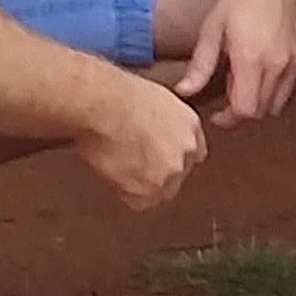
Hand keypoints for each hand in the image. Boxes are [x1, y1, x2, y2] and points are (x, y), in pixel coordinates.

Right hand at [78, 71, 208, 209]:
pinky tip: (112, 174)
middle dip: (158, 173)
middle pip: (177, 175)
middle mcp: (186, 150)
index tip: (158, 158)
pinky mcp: (148, 189)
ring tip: (118, 166)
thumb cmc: (115, 94)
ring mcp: (170, 171)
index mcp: (191, 124)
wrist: (102, 105)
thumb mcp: (152, 97)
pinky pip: (138, 201)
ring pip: (159, 190)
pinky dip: (124, 191)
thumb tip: (154, 130)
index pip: (193, 153)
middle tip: (132, 163)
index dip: (172, 156)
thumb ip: (163, 119)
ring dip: (141, 184)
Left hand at [175, 0, 295, 126]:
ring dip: (258, 104)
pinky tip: (259, 75)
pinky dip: (273, 94)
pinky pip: (288, 92)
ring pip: (276, 106)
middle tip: (225, 95)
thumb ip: (200, 65)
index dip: (228, 118)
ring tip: (242, 84)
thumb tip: (184, 91)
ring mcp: (293, 63)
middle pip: (261, 112)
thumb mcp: (212, 28)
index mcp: (251, 58)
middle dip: (241, 111)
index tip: (215, 113)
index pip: (245, 110)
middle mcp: (277, 65)